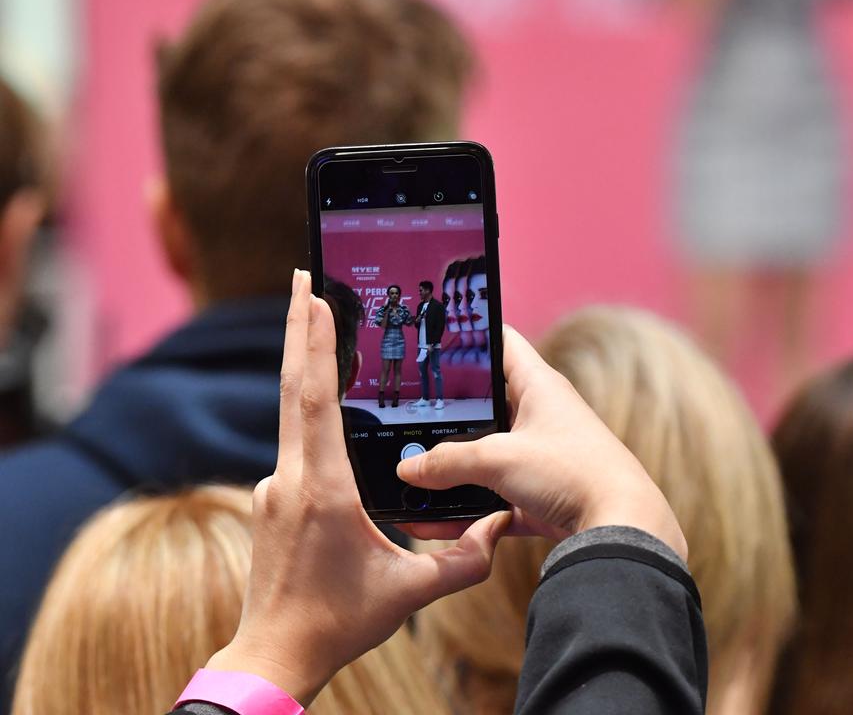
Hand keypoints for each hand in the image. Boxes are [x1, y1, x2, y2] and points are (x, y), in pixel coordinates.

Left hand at [207, 271, 508, 705]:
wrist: (273, 654)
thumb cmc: (338, 624)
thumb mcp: (411, 594)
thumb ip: (464, 561)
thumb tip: (499, 531)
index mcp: (322, 490)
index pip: (316, 401)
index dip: (317, 345)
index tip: (315, 298)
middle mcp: (290, 479)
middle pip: (293, 388)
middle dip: (298, 328)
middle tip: (301, 278)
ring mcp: (274, 488)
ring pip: (289, 413)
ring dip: (303, 364)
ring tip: (314, 320)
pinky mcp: (272, 500)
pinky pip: (292, 442)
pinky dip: (306, 409)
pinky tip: (325, 403)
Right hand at [397, 326, 686, 560]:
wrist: (621, 527)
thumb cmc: (571, 473)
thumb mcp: (498, 459)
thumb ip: (448, 462)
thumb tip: (407, 469)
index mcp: (539, 386)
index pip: (501, 343)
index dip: (470, 334)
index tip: (433, 337)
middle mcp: (542, 416)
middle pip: (486, 405)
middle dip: (449, 415)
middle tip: (406, 417)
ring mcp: (543, 456)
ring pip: (488, 455)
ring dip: (456, 468)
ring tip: (414, 476)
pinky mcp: (542, 494)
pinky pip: (496, 498)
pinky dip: (470, 509)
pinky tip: (437, 521)